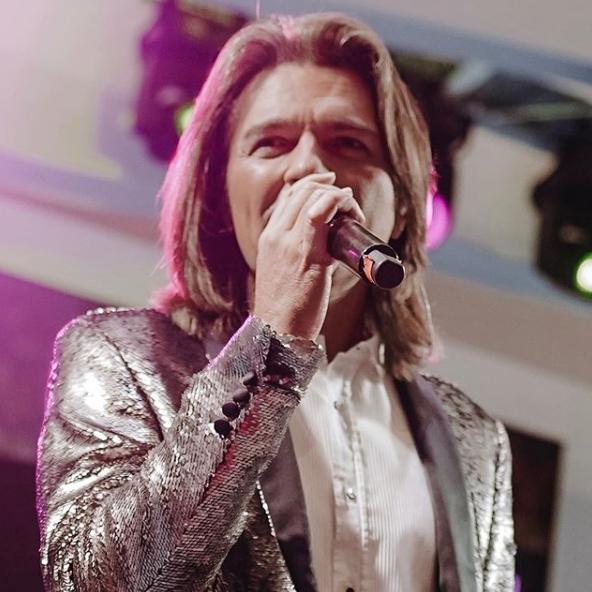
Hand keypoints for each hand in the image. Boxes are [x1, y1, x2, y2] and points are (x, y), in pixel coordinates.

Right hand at [252, 171, 365, 339]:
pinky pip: (322, 213)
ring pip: (312, 197)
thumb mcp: (281, 274)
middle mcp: (275, 236)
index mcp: (268, 238)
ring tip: (353, 212)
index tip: (330, 188)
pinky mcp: (308, 256)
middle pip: (301, 190)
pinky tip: (352, 213)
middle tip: (347, 203)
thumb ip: (294, 256)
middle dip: (328, 188)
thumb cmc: (284, 310)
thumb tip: (323, 249)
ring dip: (339, 197)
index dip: (311, 185)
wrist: (277, 333)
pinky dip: (339, 203)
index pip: (288, 196)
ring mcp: (289, 244)